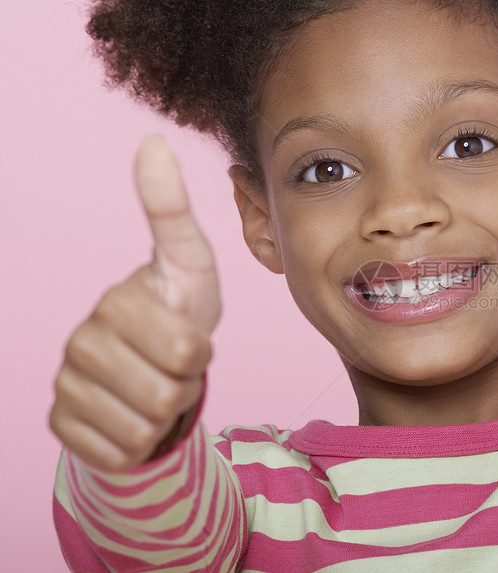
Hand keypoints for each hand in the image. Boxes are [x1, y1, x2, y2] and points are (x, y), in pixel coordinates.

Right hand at [49, 136, 220, 471]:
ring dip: (167, 414)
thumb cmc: (180, 311)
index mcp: (114, 303)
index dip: (201, 352)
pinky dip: (142, 442)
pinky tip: (133, 413)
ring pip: (147, 428)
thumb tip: (153, 141)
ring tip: (158, 383)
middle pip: (167, 395)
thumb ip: (172, 211)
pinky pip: (122, 454)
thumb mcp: (191, 264)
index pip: (187, 351)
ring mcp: (65, 388)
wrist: (156, 368)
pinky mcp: (64, 428)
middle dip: (186, 384)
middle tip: (175, 365)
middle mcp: (79, 344)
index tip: (185, 333)